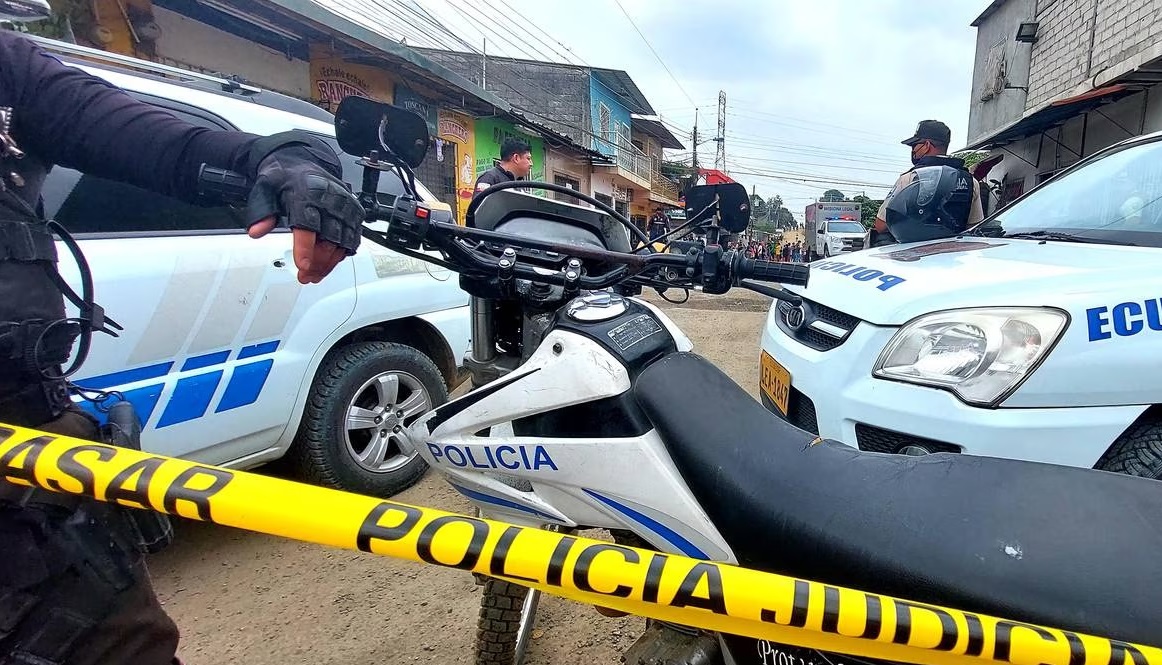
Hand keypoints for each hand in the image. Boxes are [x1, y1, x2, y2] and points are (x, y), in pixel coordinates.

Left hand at [242, 132, 364, 284]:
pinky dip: (341, 255)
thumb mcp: (265, 188)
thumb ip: (261, 211)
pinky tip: (328, 263)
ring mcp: (345, 207)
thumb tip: (257, 231)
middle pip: (329, 238)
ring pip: (343, 243)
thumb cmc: (285, 178)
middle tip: (304, 276)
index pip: (308, 225)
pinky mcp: (354, 213)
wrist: (303, 164)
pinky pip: (352, 239)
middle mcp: (331, 200)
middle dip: (317, 262)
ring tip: (314, 275)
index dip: (306, 248)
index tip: (303, 266)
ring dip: (329, 263)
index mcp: (307, 192)